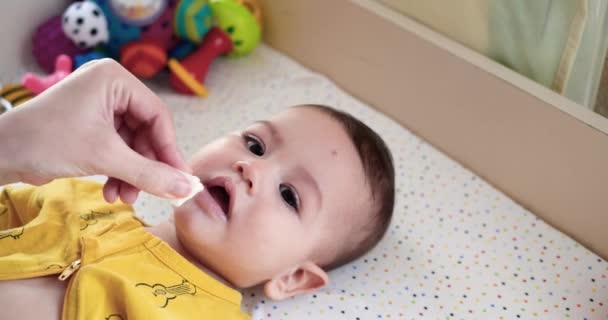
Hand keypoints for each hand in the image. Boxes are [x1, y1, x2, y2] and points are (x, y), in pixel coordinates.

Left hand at [0, 59, 191, 202]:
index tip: (179, 178)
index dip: (169, 150)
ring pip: (131, 145)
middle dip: (145, 167)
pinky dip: (117, 172)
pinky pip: (116, 149)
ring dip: (131, 174)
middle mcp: (109, 89)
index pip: (157, 115)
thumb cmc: (45, 142)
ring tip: (123, 198)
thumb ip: (151, 174)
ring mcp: (99, 107)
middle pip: (145, 133)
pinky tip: (111, 192)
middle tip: (153, 193)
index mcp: (115, 79)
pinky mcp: (90, 126)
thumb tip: (187, 189)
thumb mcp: (105, 157)